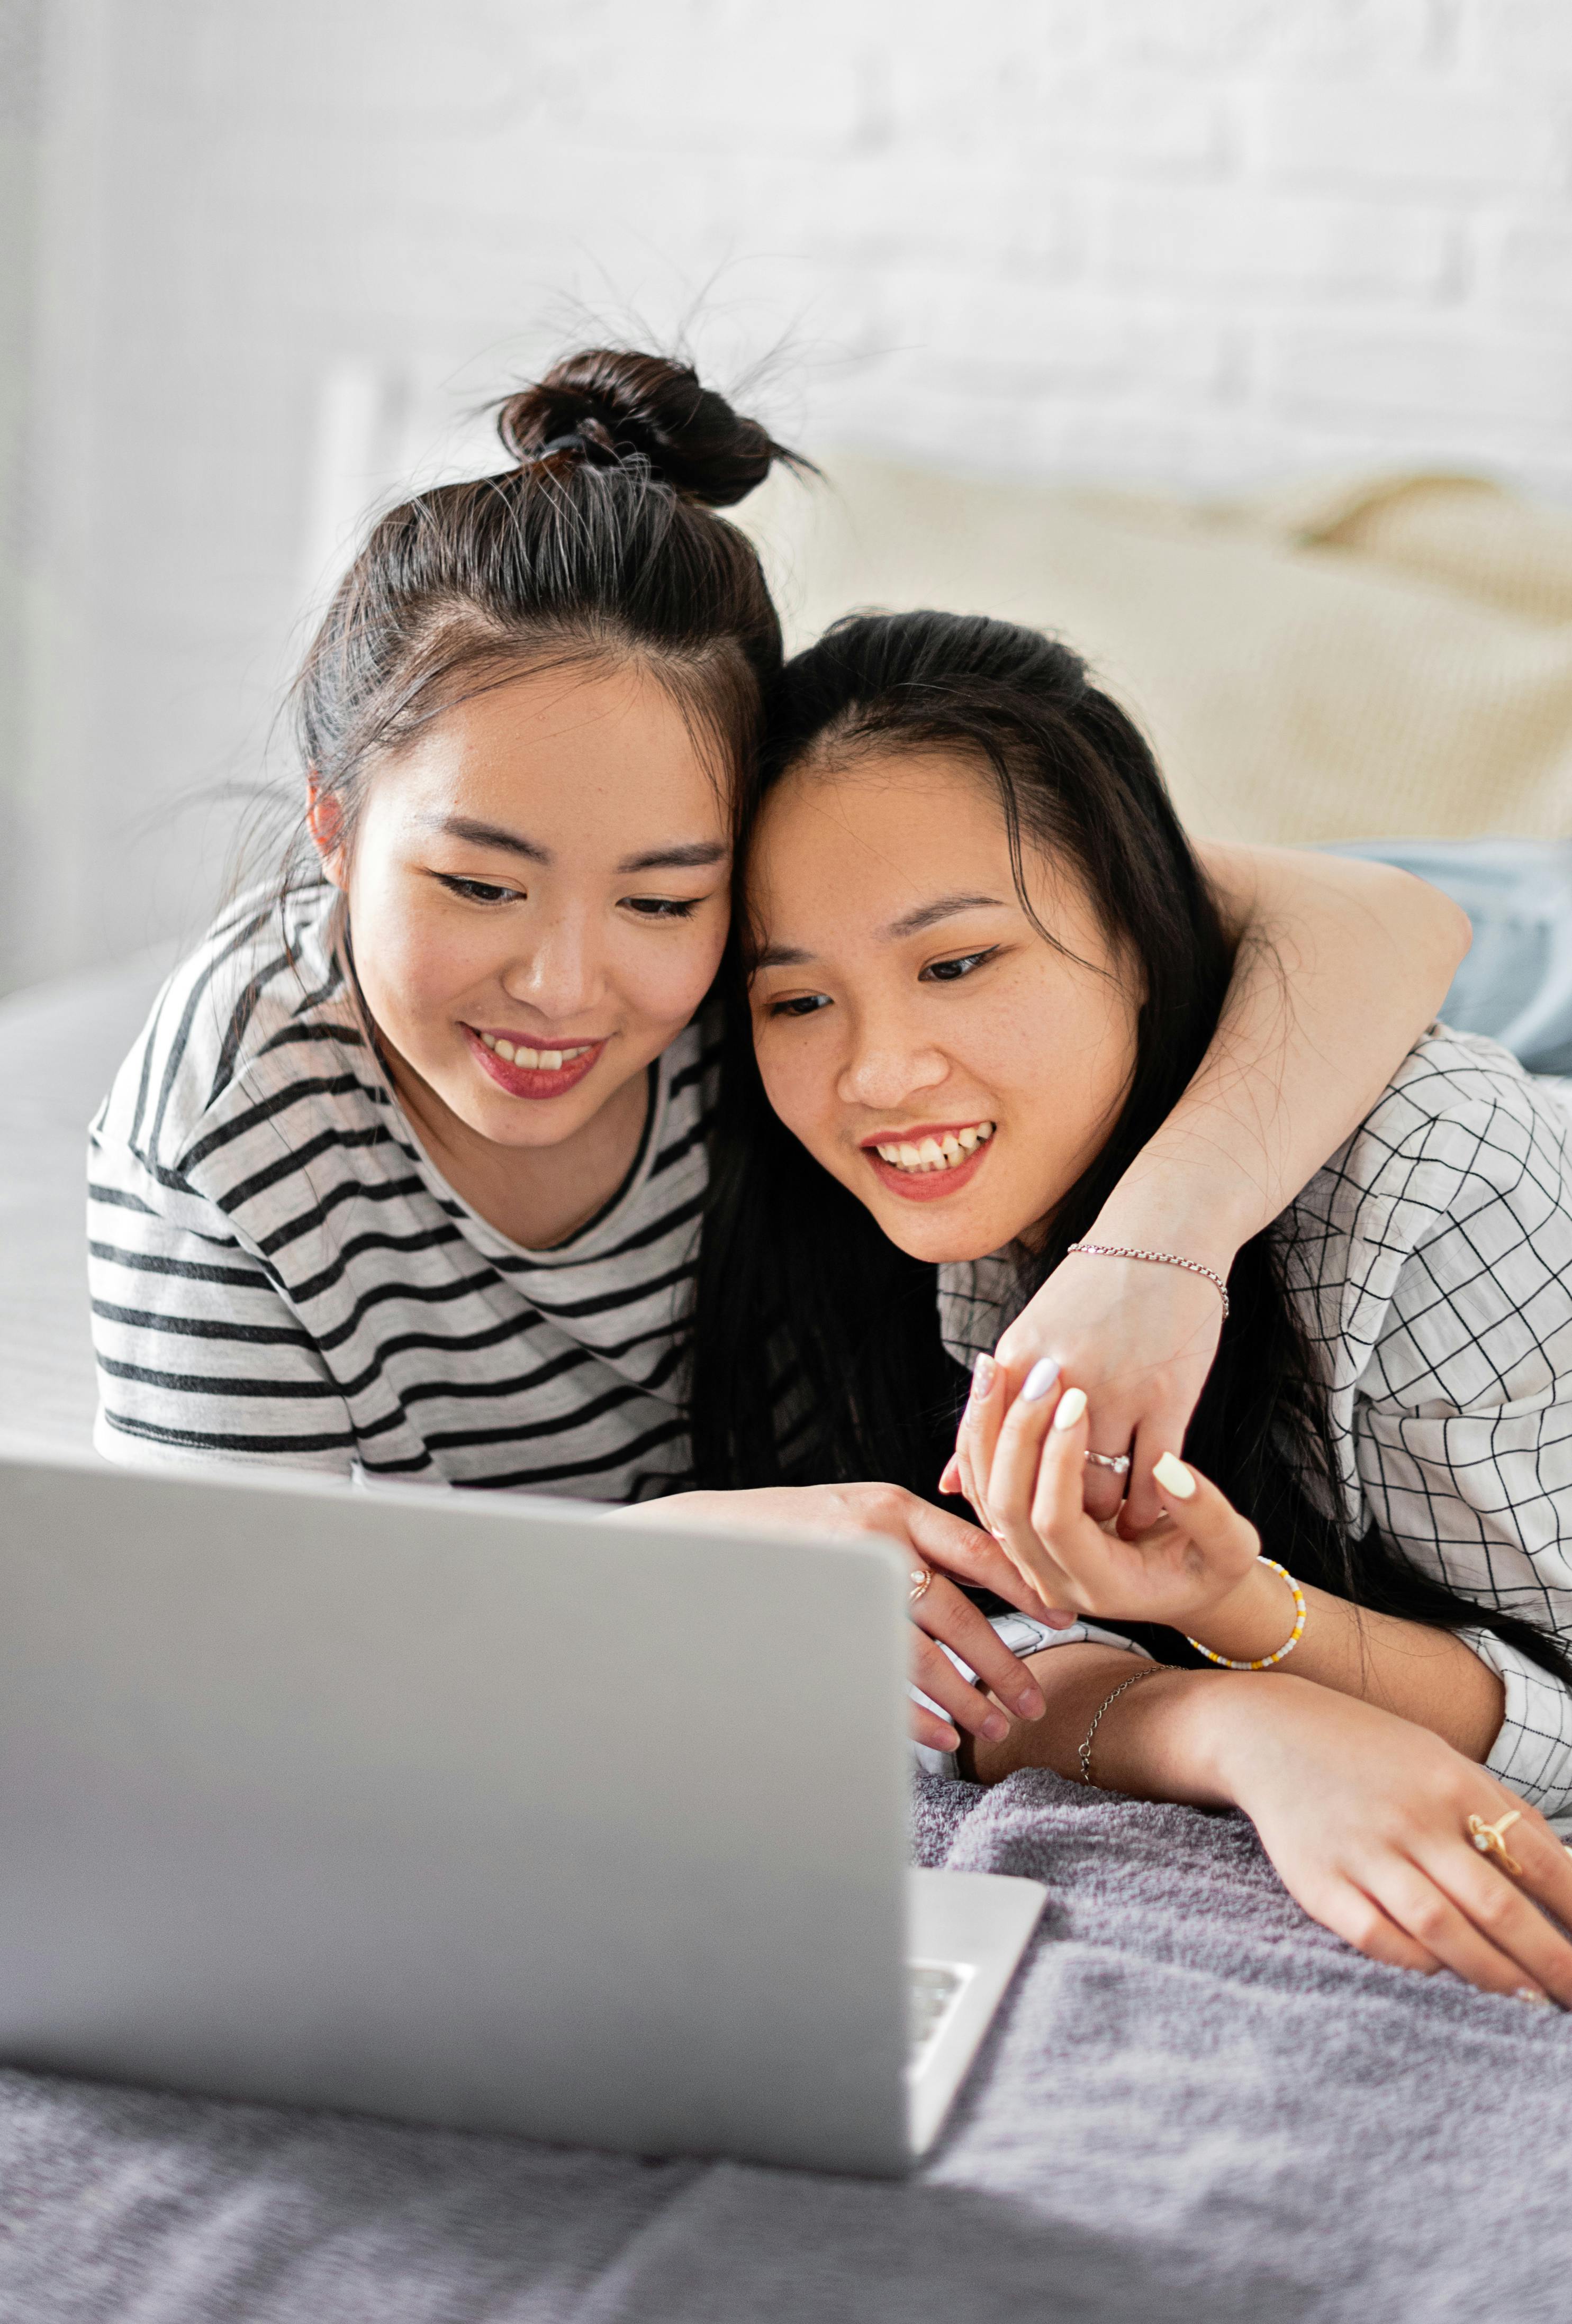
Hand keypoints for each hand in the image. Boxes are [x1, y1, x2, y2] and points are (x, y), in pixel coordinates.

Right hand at [631, 1483, 1053, 1754]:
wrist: (698, 1540)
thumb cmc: (788, 1532)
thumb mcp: (856, 1512)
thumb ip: (914, 1536)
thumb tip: (983, 1571)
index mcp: (891, 1507)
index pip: (977, 1548)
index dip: (1025, 1585)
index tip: (1064, 1616)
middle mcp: (872, 1542)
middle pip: (959, 1611)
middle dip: (1003, 1661)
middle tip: (1034, 1699)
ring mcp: (841, 1586)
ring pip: (923, 1653)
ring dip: (966, 1697)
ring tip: (995, 1729)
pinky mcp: (814, 1627)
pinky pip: (879, 1680)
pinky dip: (915, 1713)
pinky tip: (940, 1736)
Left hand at [942, 1249, 1224, 1530]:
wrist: (1162, 1235)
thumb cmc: (1092, 1294)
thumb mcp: (1028, 1340)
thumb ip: (988, 1414)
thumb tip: (947, 1485)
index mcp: (1014, 1364)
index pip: (987, 1461)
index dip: (1000, 1509)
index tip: (1016, 1532)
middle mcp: (1056, 1379)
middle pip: (1038, 1486)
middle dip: (1049, 1525)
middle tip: (1061, 1545)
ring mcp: (1115, 1389)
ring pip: (1096, 1492)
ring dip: (1099, 1522)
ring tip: (1104, 1535)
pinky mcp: (1168, 1396)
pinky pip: (1151, 1479)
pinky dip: (1145, 1509)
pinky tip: (1144, 1516)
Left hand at [968, 1363, 1261, 1637]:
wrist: (1189, 1590)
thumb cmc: (1211, 1566)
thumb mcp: (1232, 1549)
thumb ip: (1206, 1514)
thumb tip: (1167, 1468)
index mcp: (1102, 1587)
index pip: (1056, 1521)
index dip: (1060, 1461)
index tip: (1077, 1401)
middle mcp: (1057, 1581)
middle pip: (1008, 1508)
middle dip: (1019, 1437)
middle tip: (1042, 1375)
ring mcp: (1037, 1561)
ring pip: (989, 1495)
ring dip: (990, 1432)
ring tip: (999, 1367)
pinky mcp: (1029, 1534)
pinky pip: (989, 1488)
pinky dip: (984, 1439)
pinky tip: (993, 1385)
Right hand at [1203, 1674, 1571, 2004]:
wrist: (1269, 1732)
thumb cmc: (1372, 1754)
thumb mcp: (1443, 1760)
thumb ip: (1502, 1811)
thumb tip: (1567, 1875)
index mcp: (1452, 1782)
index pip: (1536, 1857)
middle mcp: (1411, 1817)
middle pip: (1496, 1905)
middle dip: (1550, 1961)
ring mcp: (1362, 1851)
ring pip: (1441, 1929)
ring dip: (1492, 1974)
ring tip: (1526, 2000)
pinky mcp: (1318, 1883)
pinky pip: (1377, 1938)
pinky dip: (1416, 1964)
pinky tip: (1442, 1974)